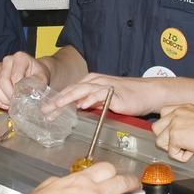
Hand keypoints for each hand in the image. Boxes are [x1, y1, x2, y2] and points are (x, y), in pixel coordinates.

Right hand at [0, 52, 50, 109]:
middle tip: (18, 104)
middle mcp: (7, 61)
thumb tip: (26, 94)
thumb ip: (36, 84)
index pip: (15, 77)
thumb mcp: (42, 78)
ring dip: (3, 100)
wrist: (35, 74)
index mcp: (20, 57)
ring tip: (13, 104)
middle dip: (10, 96)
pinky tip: (7, 103)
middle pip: (2, 81)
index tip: (25, 98)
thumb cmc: (38, 75)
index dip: (19, 90)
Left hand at [51, 74, 168, 115]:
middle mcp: (96, 81)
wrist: (149, 93)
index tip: (45, 111)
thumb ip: (91, 102)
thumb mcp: (105, 100)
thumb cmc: (129, 97)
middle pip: (72, 90)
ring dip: (68, 99)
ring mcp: (105, 86)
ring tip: (56, 107)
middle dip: (57, 101)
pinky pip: (100, 94)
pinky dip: (90, 99)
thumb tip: (78, 107)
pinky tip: (82, 105)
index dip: (56, 101)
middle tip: (45, 110)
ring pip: (82, 90)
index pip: (70, 91)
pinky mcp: (115, 92)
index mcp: (91, 83)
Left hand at [151, 104, 193, 161]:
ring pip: (160, 142)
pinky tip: (193, 151)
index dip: (167, 126)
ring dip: (173, 148)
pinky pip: (171, 153)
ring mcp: (174, 125)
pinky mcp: (175, 137)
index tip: (175, 132)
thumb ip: (185, 120)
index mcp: (181, 108)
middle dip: (166, 138)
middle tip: (181, 143)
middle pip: (156, 128)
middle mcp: (175, 114)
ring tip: (188, 147)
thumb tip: (177, 133)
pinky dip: (182, 156)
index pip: (163, 113)